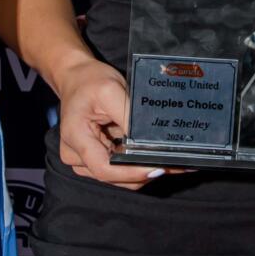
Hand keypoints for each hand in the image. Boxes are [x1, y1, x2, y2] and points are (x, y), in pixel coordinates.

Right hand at [50, 54, 172, 186]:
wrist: (76, 78)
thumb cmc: (89, 81)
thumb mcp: (109, 90)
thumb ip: (128, 116)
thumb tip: (147, 140)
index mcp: (76, 139)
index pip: (104, 168)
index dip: (132, 173)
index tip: (158, 168)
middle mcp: (76, 156)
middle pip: (114, 177)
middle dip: (146, 173)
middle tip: (179, 165)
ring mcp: (84, 161)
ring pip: (119, 177)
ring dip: (146, 171)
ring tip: (176, 164)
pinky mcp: (96, 159)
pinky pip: (120, 169)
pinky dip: (139, 166)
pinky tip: (161, 159)